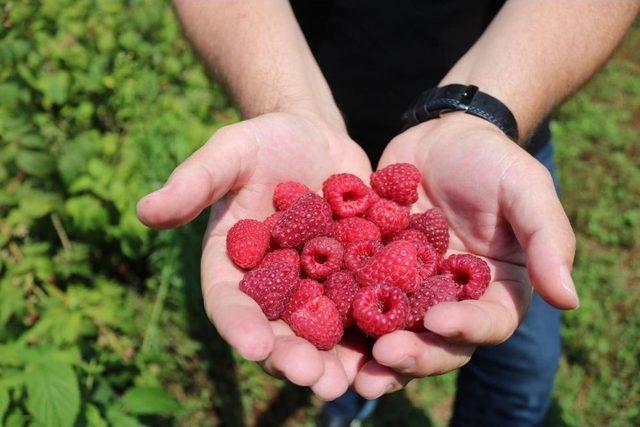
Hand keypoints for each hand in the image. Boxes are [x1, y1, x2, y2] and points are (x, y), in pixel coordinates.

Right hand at [136, 111, 371, 399]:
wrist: (316, 138)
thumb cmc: (264, 142)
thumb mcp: (230, 154)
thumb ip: (194, 182)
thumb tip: (144, 209)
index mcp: (234, 268)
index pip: (229, 305)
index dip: (240, 328)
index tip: (255, 347)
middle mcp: (273, 288)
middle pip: (280, 332)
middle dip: (297, 359)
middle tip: (317, 381)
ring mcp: (317, 288)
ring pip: (326, 333)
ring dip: (340, 361)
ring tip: (359, 382)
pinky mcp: (356, 279)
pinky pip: (368, 310)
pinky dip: (380, 331)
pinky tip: (400, 347)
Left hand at [352, 113, 578, 397]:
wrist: (440, 136)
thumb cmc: (491, 160)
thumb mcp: (525, 188)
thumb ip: (548, 238)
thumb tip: (569, 299)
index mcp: (494, 290)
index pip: (486, 323)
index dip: (465, 328)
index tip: (439, 322)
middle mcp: (451, 299)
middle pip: (435, 341)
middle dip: (412, 354)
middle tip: (384, 357)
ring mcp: (408, 290)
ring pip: (392, 330)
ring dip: (372, 351)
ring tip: (350, 366)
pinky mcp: (373, 274)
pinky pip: (355, 297)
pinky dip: (339, 312)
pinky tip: (316, 319)